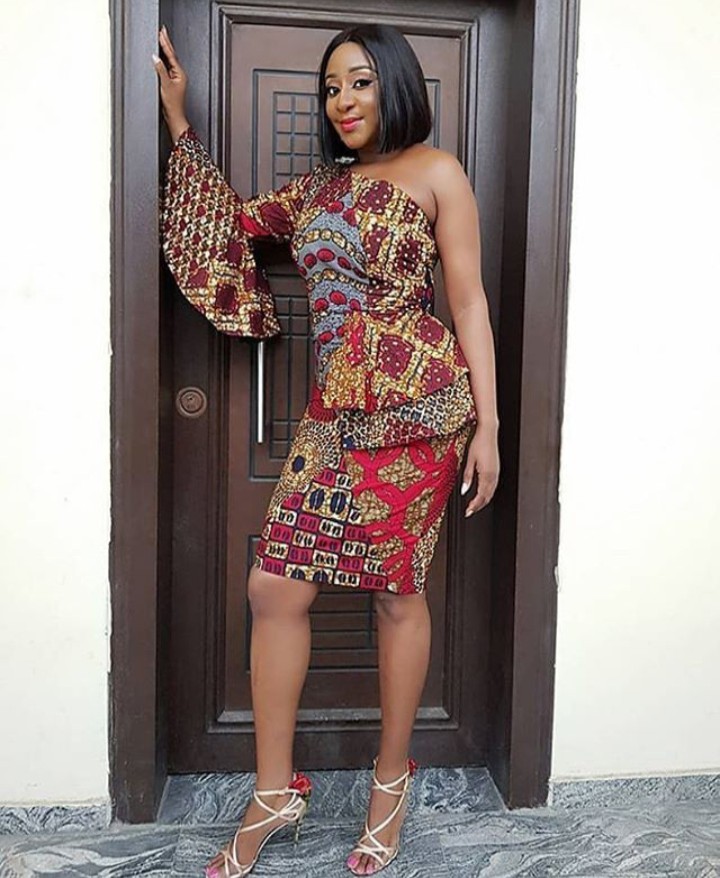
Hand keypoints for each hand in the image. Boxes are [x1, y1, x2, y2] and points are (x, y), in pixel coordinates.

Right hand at [152, 26, 189, 140]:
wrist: (174, 116)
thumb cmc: (173, 105)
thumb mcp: (165, 85)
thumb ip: (160, 70)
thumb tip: (155, 57)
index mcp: (180, 73)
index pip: (171, 54)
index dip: (166, 43)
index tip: (162, 33)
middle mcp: (179, 74)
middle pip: (171, 55)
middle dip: (166, 42)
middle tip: (162, 31)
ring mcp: (175, 78)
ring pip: (169, 60)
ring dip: (165, 49)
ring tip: (161, 38)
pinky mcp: (171, 82)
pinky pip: (166, 67)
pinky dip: (163, 59)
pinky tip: (159, 56)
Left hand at [461, 425, 498, 516]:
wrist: (488, 432)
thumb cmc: (479, 443)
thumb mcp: (469, 460)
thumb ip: (467, 477)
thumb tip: (464, 490)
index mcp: (486, 474)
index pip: (481, 496)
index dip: (474, 506)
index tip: (468, 512)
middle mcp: (494, 475)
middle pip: (487, 497)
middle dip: (478, 506)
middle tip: (470, 512)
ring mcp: (497, 473)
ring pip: (492, 492)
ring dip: (483, 501)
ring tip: (475, 506)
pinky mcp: (497, 470)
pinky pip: (494, 486)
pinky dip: (488, 494)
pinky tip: (483, 494)